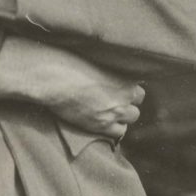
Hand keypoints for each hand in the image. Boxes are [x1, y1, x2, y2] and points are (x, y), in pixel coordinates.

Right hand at [0, 37, 143, 139]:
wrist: (56, 78)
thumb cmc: (72, 63)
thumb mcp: (97, 62)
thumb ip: (111, 72)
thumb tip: (112, 76)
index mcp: (125, 79)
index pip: (139, 93)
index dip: (129, 93)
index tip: (119, 92)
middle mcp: (124, 97)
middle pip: (135, 109)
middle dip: (126, 107)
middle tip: (112, 103)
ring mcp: (113, 112)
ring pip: (129, 121)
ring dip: (121, 118)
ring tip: (108, 113)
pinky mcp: (100, 125)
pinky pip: (117, 133)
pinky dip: (112, 129)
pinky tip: (103, 122)